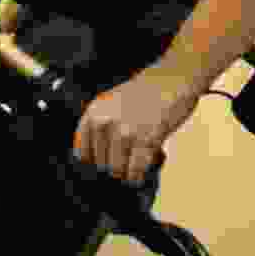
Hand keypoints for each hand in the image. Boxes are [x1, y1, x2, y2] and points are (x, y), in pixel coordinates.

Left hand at [74, 63, 211, 185]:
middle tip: (130, 159)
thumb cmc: (145, 93)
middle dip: (116, 166)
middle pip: (100, 164)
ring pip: (117, 170)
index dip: (95, 162)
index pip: (82, 153)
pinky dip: (139, 175)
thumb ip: (100, 128)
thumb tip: (95, 159)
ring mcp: (124, 132)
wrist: (172, 80)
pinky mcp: (145, 140)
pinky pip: (136, 170)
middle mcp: (105, 123)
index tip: (106, 162)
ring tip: (138, 162)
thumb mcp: (110, 105)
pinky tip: (146, 167)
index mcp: (93, 113)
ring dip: (128, 172)